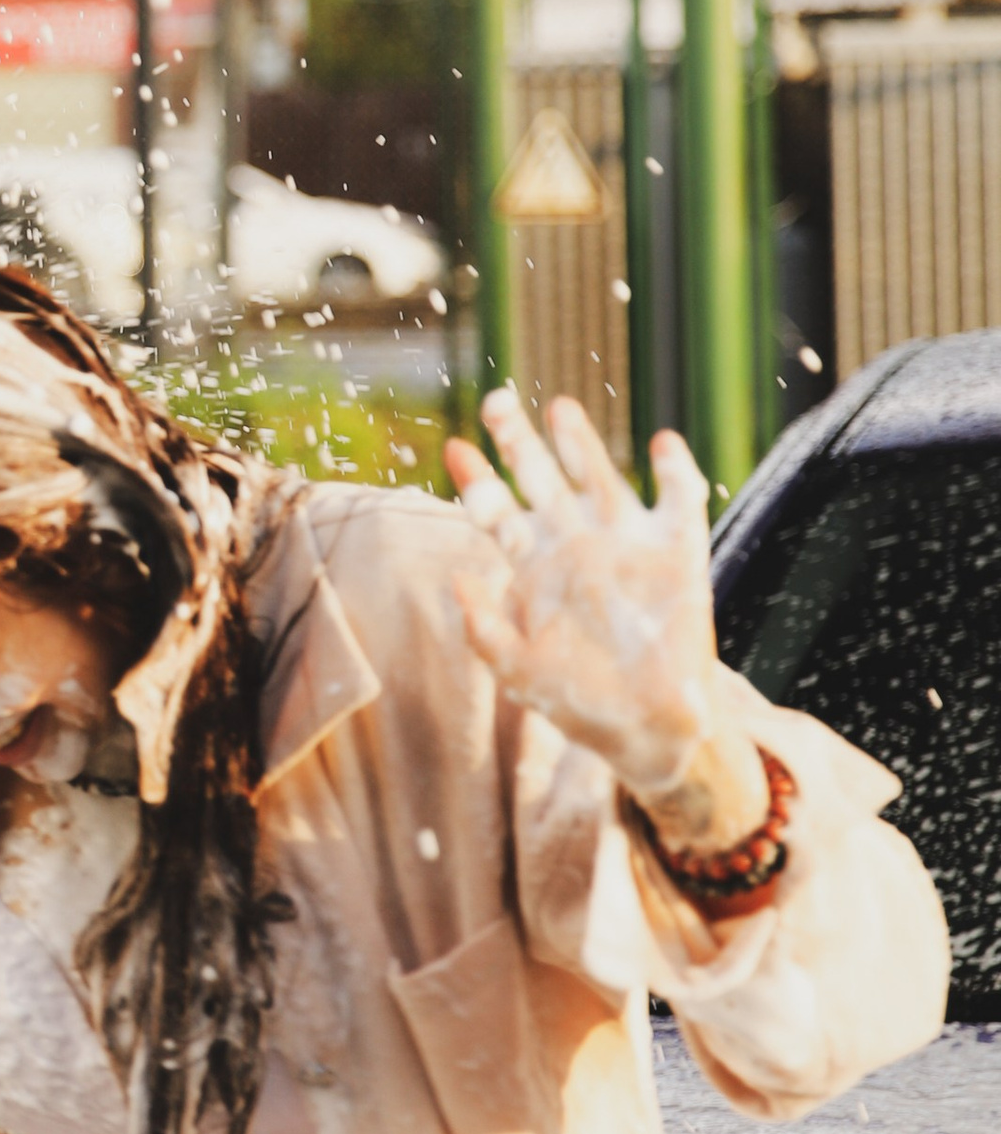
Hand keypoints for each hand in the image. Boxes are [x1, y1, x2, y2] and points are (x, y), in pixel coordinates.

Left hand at [443, 392, 766, 839]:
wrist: (648, 731)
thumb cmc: (578, 703)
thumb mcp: (517, 669)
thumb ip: (484, 626)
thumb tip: (456, 576)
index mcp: (534, 568)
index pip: (497, 511)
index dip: (476, 480)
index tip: (453, 448)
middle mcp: (577, 545)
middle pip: (542, 478)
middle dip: (518, 441)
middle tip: (495, 402)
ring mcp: (627, 546)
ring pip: (601, 477)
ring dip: (582, 444)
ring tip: (559, 408)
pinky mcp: (679, 555)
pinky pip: (679, 502)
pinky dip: (675, 473)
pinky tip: (663, 446)